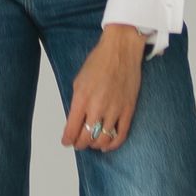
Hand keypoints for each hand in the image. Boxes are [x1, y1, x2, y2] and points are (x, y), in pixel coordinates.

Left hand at [61, 28, 145, 153]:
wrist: (121, 50)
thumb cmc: (99, 62)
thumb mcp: (79, 81)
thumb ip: (77, 103)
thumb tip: (75, 121)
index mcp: (82, 98)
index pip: (72, 129)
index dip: (68, 140)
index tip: (66, 142)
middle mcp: (97, 107)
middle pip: (86, 138)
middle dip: (80, 144)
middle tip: (78, 143)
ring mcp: (114, 109)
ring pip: (103, 139)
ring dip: (95, 145)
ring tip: (91, 143)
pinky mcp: (128, 110)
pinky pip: (121, 135)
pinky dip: (113, 144)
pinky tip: (107, 145)